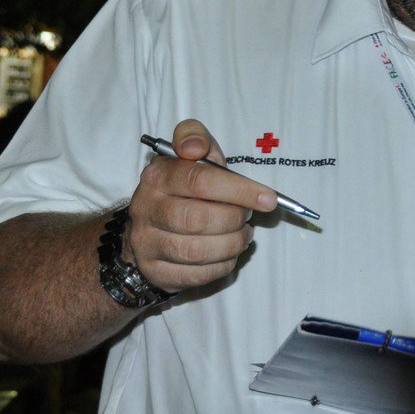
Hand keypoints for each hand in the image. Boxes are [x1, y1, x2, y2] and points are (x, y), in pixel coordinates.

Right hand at [124, 118, 277, 293]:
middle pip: (197, 219)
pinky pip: (195, 275)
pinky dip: (221, 265)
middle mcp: (146, 209)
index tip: (268, 198)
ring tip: (244, 235)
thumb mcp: (190, 156)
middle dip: (234, 219)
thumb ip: (196, 139)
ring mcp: (146, 243)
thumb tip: (195, 146)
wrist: (150, 227)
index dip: (239, 190)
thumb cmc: (183, 188)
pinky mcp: (155, 271)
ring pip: (196, 251)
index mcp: (157, 176)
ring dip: (232, 244)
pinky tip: (229, 253)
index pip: (199, 181)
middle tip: (248, 217)